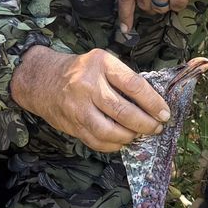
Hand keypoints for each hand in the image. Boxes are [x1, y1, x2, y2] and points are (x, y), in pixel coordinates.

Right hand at [11, 46, 168, 152]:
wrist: (42, 79)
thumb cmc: (81, 70)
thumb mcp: (103, 62)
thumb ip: (124, 79)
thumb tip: (153, 103)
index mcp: (101, 64)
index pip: (134, 86)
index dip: (153, 103)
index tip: (165, 113)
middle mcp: (88, 85)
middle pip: (123, 111)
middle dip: (146, 124)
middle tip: (156, 128)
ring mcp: (78, 107)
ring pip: (109, 131)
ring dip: (130, 137)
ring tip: (140, 135)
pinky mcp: (72, 125)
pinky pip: (97, 141)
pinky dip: (114, 145)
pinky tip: (122, 141)